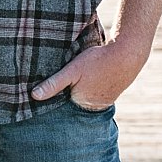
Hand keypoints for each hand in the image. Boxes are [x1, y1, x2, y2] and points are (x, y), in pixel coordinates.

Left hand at [29, 35, 146, 109]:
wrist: (127, 55)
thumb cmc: (98, 61)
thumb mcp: (72, 70)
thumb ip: (54, 84)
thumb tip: (34, 96)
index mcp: (80, 103)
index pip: (61, 99)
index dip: (58, 89)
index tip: (54, 80)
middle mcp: (92, 107)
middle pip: (74, 98)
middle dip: (70, 89)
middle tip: (74, 74)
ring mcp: (104, 101)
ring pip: (85, 94)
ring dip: (83, 86)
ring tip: (85, 74)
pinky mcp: (112, 94)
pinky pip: (97, 91)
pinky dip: (94, 85)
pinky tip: (94, 75)